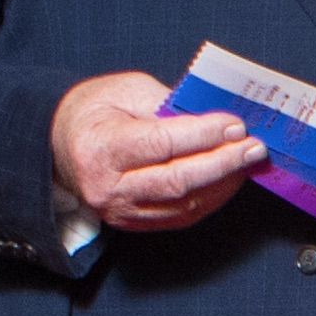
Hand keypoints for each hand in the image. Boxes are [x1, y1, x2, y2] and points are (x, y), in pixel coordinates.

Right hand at [51, 72, 264, 232]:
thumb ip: (168, 105)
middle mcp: (108, 187)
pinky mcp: (135, 224)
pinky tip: (229, 178)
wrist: (61, 144)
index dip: (205, 135)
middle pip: (178, 180)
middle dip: (224, 162)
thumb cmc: (95, 112)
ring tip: (248, 161)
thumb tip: (216, 118)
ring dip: (224, 182)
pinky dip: (212, 197)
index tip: (236, 125)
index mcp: (101, 147)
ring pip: (186, 203)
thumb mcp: (126, 91)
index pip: (163, 144)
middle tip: (254, 147)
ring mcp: (121, 211)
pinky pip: (183, 215)